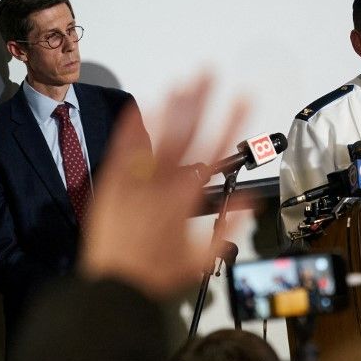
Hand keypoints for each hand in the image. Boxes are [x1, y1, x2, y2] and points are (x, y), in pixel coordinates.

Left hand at [80, 76, 249, 298]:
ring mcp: (136, 181)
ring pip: (157, 135)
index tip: (244, 99)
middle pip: (188, 133)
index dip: (233, 121)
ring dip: (171, 106)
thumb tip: (250, 202)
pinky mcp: (111, 184)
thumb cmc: (157, 275)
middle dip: (202, 101)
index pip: (217, 151)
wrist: (113, 286)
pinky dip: (132, 126)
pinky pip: (123, 149)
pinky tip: (140, 103)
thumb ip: (229, 228)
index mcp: (188, 199)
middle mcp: (163, 184)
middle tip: (211, 74)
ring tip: (183, 81)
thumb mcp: (202, 259)